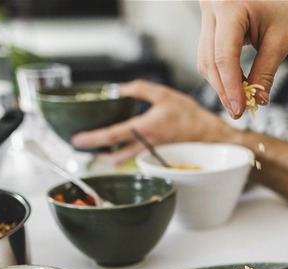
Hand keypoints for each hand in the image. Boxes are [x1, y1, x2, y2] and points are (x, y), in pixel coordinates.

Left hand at [70, 80, 229, 164]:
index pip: (113, 135)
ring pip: (125, 161)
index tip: (77, 140)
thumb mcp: (164, 94)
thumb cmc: (190, 115)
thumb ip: (139, 89)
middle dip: (97, 154)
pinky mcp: (158, 157)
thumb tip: (118, 89)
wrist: (211, 135)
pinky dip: (126, 155)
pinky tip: (123, 147)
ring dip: (111, 156)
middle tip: (85, 148)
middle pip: (115, 156)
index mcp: (146, 128)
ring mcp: (152, 154)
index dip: (92, 138)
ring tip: (102, 148)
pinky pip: (137, 159)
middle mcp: (147, 145)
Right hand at [197, 1, 287, 117]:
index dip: (231, 87)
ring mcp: (207, 11)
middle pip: (210, 59)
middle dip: (224, 89)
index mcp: (229, 5)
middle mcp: (212, 6)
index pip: (224, 55)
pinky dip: (222, 71)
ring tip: (239, 102)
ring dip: (221, 83)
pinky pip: (209, 52)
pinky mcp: (210, 20)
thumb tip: (257, 102)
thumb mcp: (281, 41)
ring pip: (206, 58)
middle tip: (238, 112)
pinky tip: (236, 86)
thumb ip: (266, 71)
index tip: (240, 109)